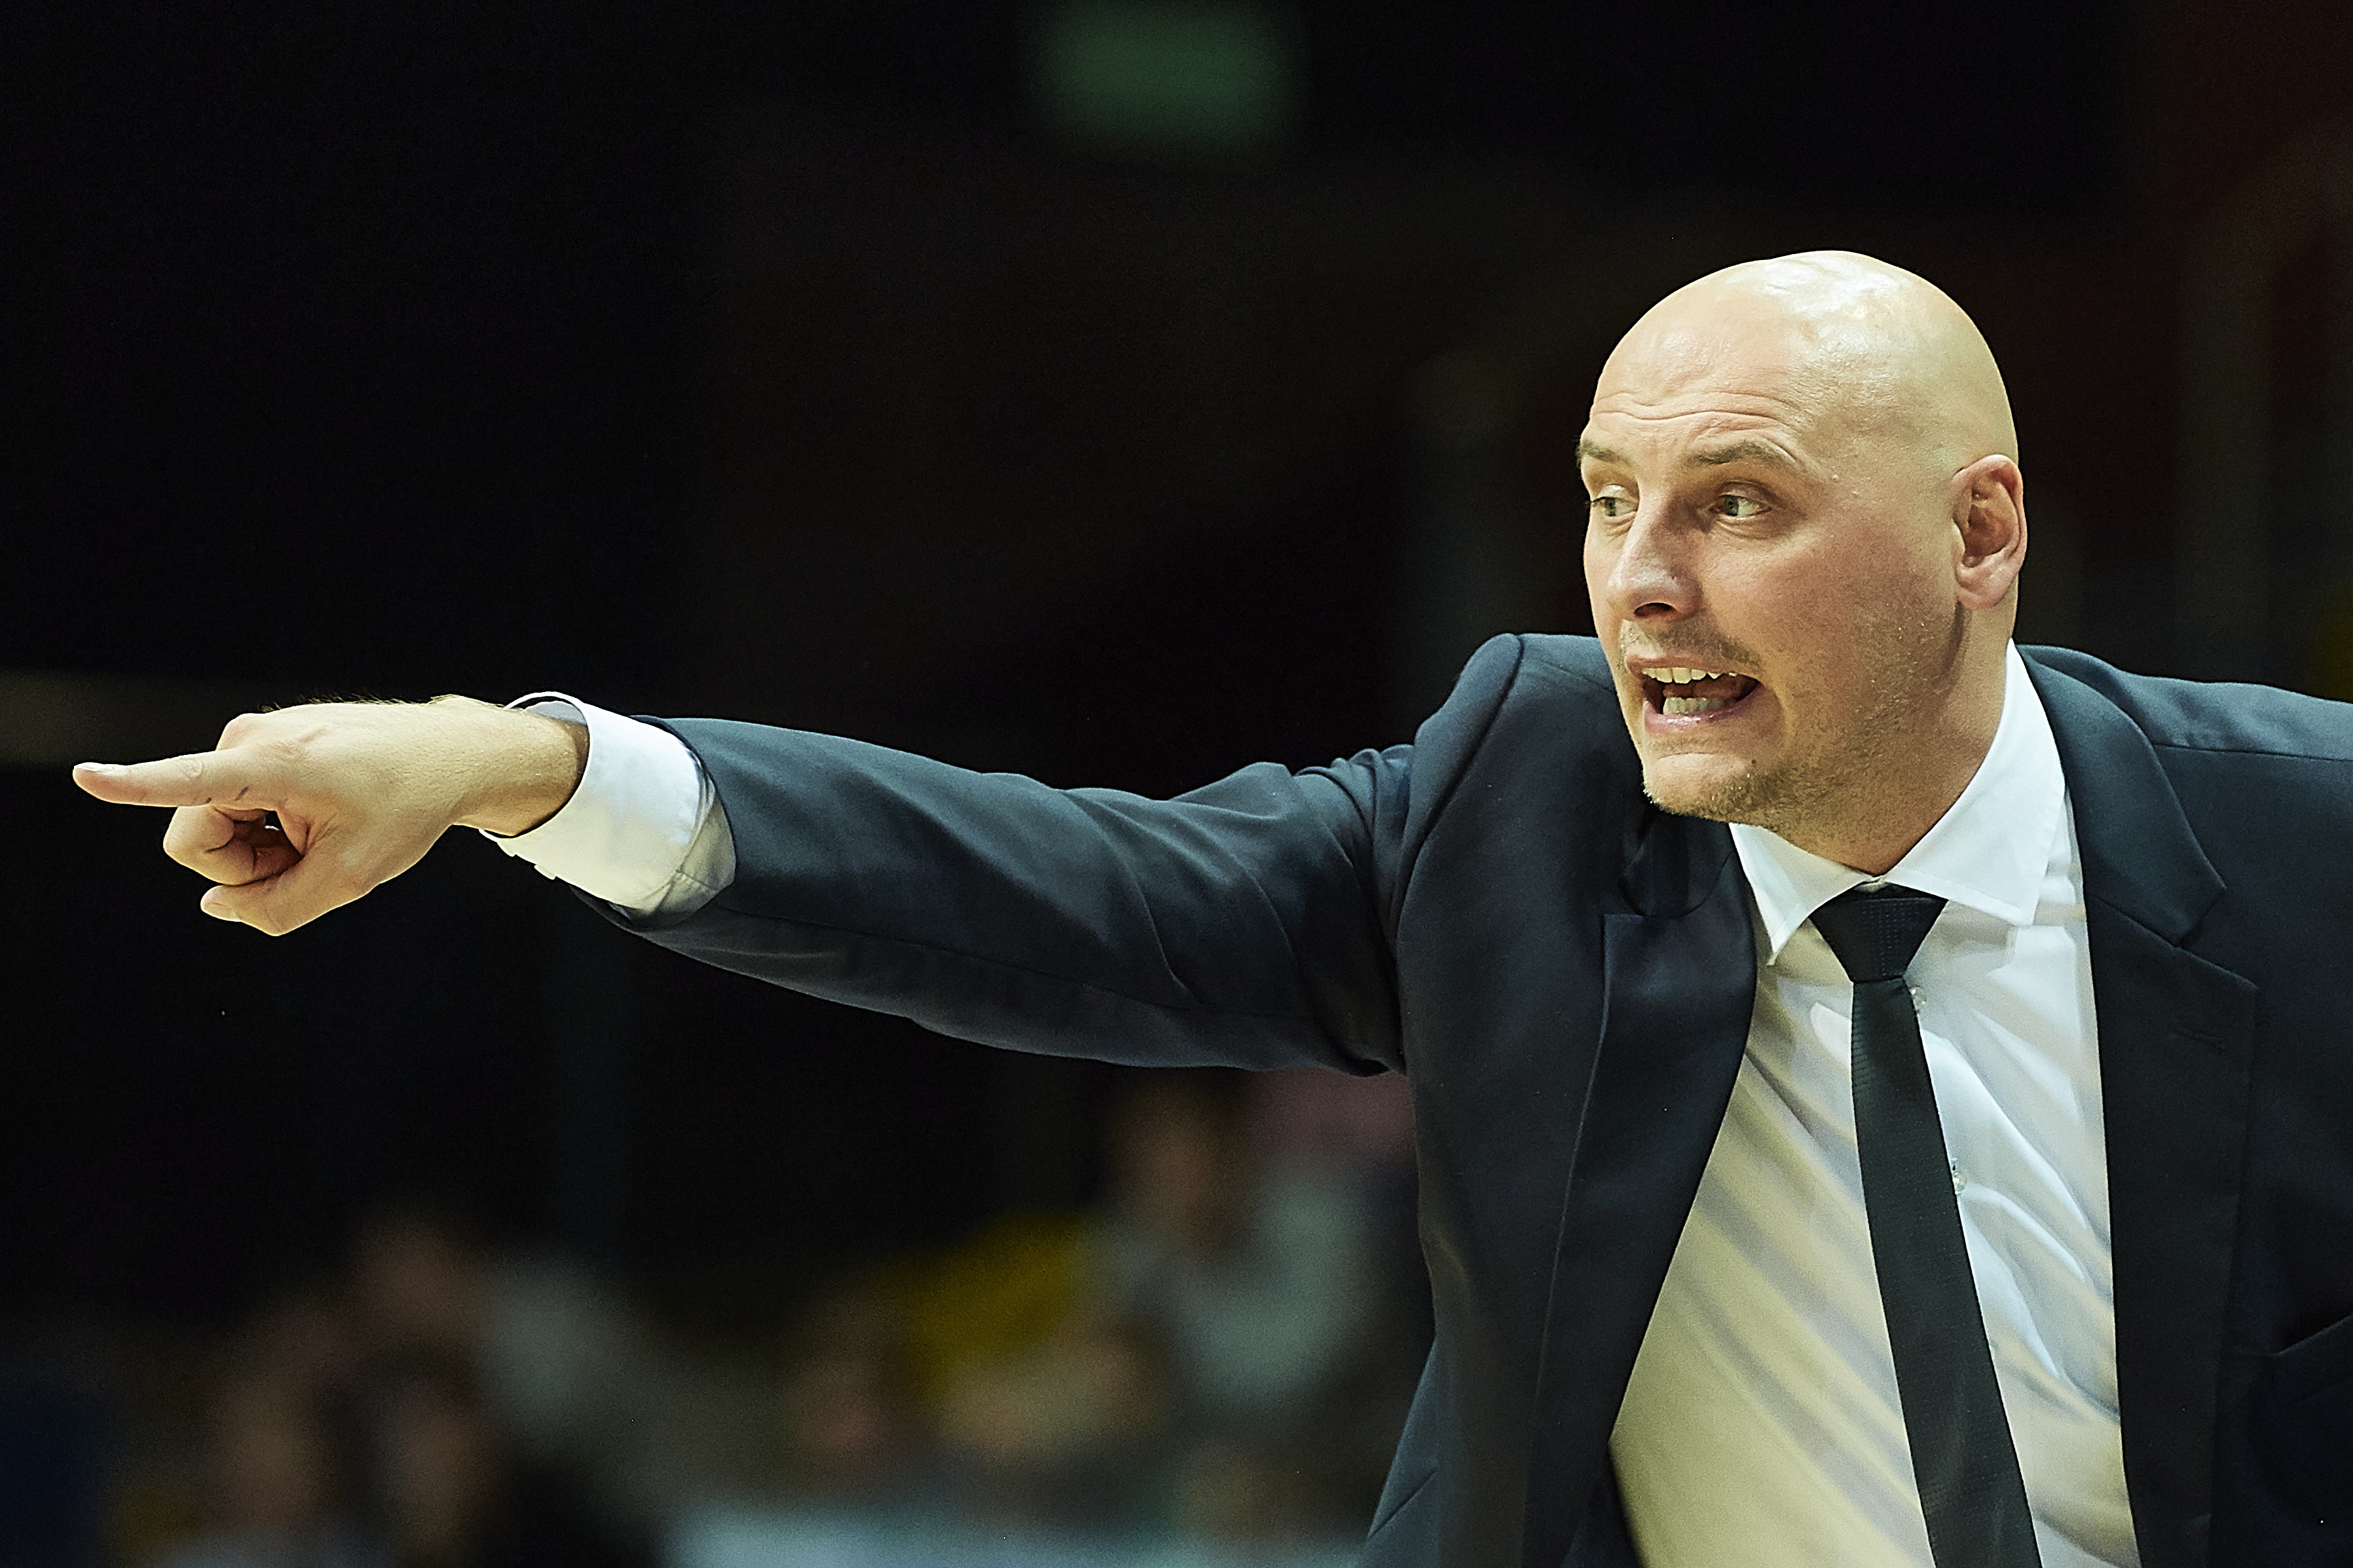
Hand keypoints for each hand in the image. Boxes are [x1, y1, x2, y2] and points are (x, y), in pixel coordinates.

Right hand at [72, 698, 588, 934]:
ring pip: (215, 825)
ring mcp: (252, 737)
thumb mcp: (352, 877)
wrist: (451, 754)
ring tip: (318, 834)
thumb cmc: (408, 808)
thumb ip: (278, 908)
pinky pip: (237, 805)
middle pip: (196, 839)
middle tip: (305, 860)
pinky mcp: (259, 741)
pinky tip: (316, 817)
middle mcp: (249, 739)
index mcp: (274, 764)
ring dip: (260, 848)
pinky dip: (271, 826)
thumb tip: (218, 907)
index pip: (189, 782)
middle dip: (242, 866)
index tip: (86, 776)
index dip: (133, 786)